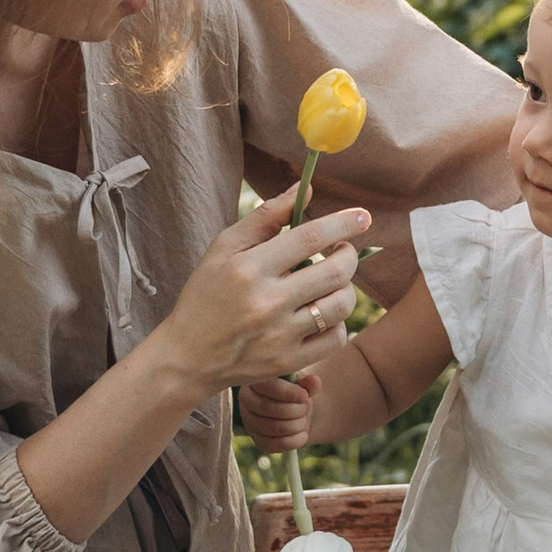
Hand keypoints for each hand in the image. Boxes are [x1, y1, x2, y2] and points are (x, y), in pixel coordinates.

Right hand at [157, 189, 370, 396]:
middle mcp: (265, 302)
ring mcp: (278, 335)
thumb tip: (307, 189)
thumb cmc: (207, 293)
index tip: (363, 217)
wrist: (188, 356)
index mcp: (248, 268)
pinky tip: (323, 314)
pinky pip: (336, 338)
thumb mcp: (223, 247)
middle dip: (349, 255)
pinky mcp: (287, 361)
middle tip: (343, 251)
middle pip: (335, 272)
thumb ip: (266, 217)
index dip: (342, 225)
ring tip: (332, 282)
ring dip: (346, 288)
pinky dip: (338, 322)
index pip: (309, 238)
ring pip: (341, 305)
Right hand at [239, 368, 318, 451]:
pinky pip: (276, 445)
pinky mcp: (258, 440)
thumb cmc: (296, 392)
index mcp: (255, 381)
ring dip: (297, 424)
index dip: (288, 392)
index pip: (266, 386)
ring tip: (304, 419)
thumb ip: (308, 383)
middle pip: (269, 408)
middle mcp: (246, 400)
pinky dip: (295, 440)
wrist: (296, 411)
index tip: (305, 395)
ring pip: (273, 427)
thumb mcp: (302, 384)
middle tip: (306, 407)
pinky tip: (303, 434)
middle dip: (295, 409)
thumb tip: (314, 381)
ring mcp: (250, 422)